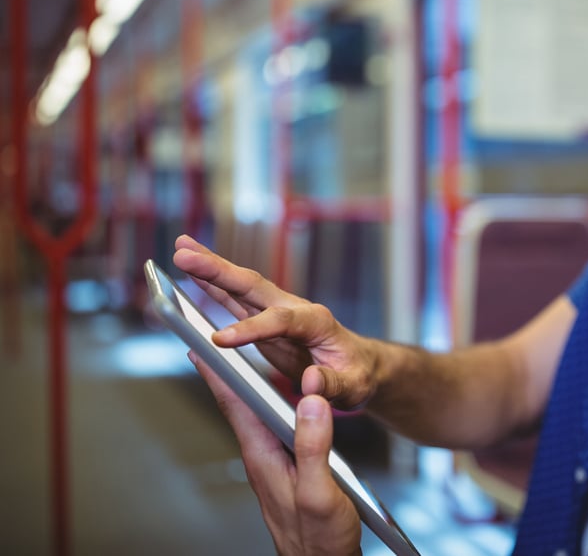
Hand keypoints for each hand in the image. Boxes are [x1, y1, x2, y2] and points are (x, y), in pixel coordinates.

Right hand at [173, 235, 377, 409]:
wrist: (359, 365)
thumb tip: (311, 381)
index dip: (251, 329)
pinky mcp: (264, 320)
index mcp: (317, 322)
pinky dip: (212, 286)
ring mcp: (277, 311)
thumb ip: (333, 385)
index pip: (281, 320)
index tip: (219, 340)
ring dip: (210, 268)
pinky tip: (191, 274)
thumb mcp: (353, 386)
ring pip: (240, 286)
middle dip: (219, 270)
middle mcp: (294, 309)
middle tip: (183, 254)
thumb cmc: (357, 374)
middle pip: (253, 286)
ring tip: (180, 249)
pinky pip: (234, 300)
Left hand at [191, 351, 362, 555]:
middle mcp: (263, 456)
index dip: (217, 372)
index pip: (235, 405)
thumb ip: (314, 447)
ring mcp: (274, 463)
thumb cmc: (319, 539)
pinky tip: (281, 400)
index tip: (198, 345)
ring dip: (246, 386)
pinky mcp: (288, 469)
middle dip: (225, 372)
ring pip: (257, 415)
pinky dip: (272, 404)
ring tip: (236, 361)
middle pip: (240, 405)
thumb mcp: (320, 492)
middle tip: (208, 342)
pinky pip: (275, 427)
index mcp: (264, 456)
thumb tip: (310, 400)